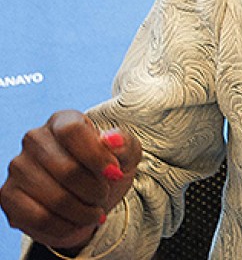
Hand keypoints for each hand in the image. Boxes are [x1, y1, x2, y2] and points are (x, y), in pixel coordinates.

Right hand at [0, 110, 140, 251]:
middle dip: (95, 190)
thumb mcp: (125, 155)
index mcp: (63, 120)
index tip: (114, 173)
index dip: (96, 155)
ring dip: (84, 211)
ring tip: (94, 211)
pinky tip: (76, 222)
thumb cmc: (106, 170)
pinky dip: (66, 226)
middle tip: (104, 195)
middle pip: (67, 169)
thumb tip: (112, 140)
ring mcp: (18, 167)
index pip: (72, 131)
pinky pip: (39, 218)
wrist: (88, 200)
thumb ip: (124, 144)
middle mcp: (34, 139)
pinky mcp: (9, 196)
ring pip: (56, 198)